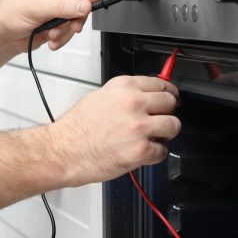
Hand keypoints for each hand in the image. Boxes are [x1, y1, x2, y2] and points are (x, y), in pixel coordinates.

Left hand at [0, 0, 101, 55]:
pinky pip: (73, 22)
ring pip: (78, 12)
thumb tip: (84, 5)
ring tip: (54, 35)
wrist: (2, 35)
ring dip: (67, 27)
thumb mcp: (35, 8)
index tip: (95, 1)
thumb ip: (62, 7)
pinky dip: (65, 34)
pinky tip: (53, 38)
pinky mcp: (60, 12)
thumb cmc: (8, 15)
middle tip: (72, 26)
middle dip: (74, 15)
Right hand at [51, 76, 181, 184]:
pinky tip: (140, 152)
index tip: (170, 98)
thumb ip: (125, 95)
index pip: (160, 84)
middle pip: (170, 103)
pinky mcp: (141, 150)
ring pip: (173, 126)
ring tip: (150, 138)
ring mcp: (139, 127)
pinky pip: (162, 151)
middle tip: (158, 120)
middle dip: (167, 112)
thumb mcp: (99, 96)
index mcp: (124, 87)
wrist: (64, 151)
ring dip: (165, 134)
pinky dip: (154, 154)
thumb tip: (144, 96)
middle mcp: (134, 103)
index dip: (168, 93)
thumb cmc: (76, 128)